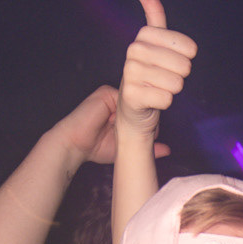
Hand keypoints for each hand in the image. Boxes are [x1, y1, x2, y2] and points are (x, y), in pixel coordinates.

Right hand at [50, 83, 170, 169]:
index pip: (143, 110)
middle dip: (143, 117)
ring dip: (135, 113)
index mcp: (121, 112)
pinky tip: (119, 120)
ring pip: (136, 98)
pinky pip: (125, 96)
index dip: (147, 121)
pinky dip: (126, 107)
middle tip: (138, 130)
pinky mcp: (106, 93)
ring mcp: (111, 96)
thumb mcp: (123, 148)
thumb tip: (168, 150)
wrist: (74, 144)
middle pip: (141, 103)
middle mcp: (117, 102)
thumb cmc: (94, 148)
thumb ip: (145, 147)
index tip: (147, 132)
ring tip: (124, 127)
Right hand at [116, 0, 197, 134]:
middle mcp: (133, 51)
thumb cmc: (149, 73)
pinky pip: (166, 99)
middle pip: (183, 66)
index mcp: (143, 36)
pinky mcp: (131, 95)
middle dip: (180, 75)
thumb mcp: (153, 43)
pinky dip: (164, 102)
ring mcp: (130, 73)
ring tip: (158, 88)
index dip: (188, 57)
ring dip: (172, 89)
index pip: (188, 47)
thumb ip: (154, 17)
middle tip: (165, 77)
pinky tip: (153, 99)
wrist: (133, 106)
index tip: (175, 59)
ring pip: (176, 84)